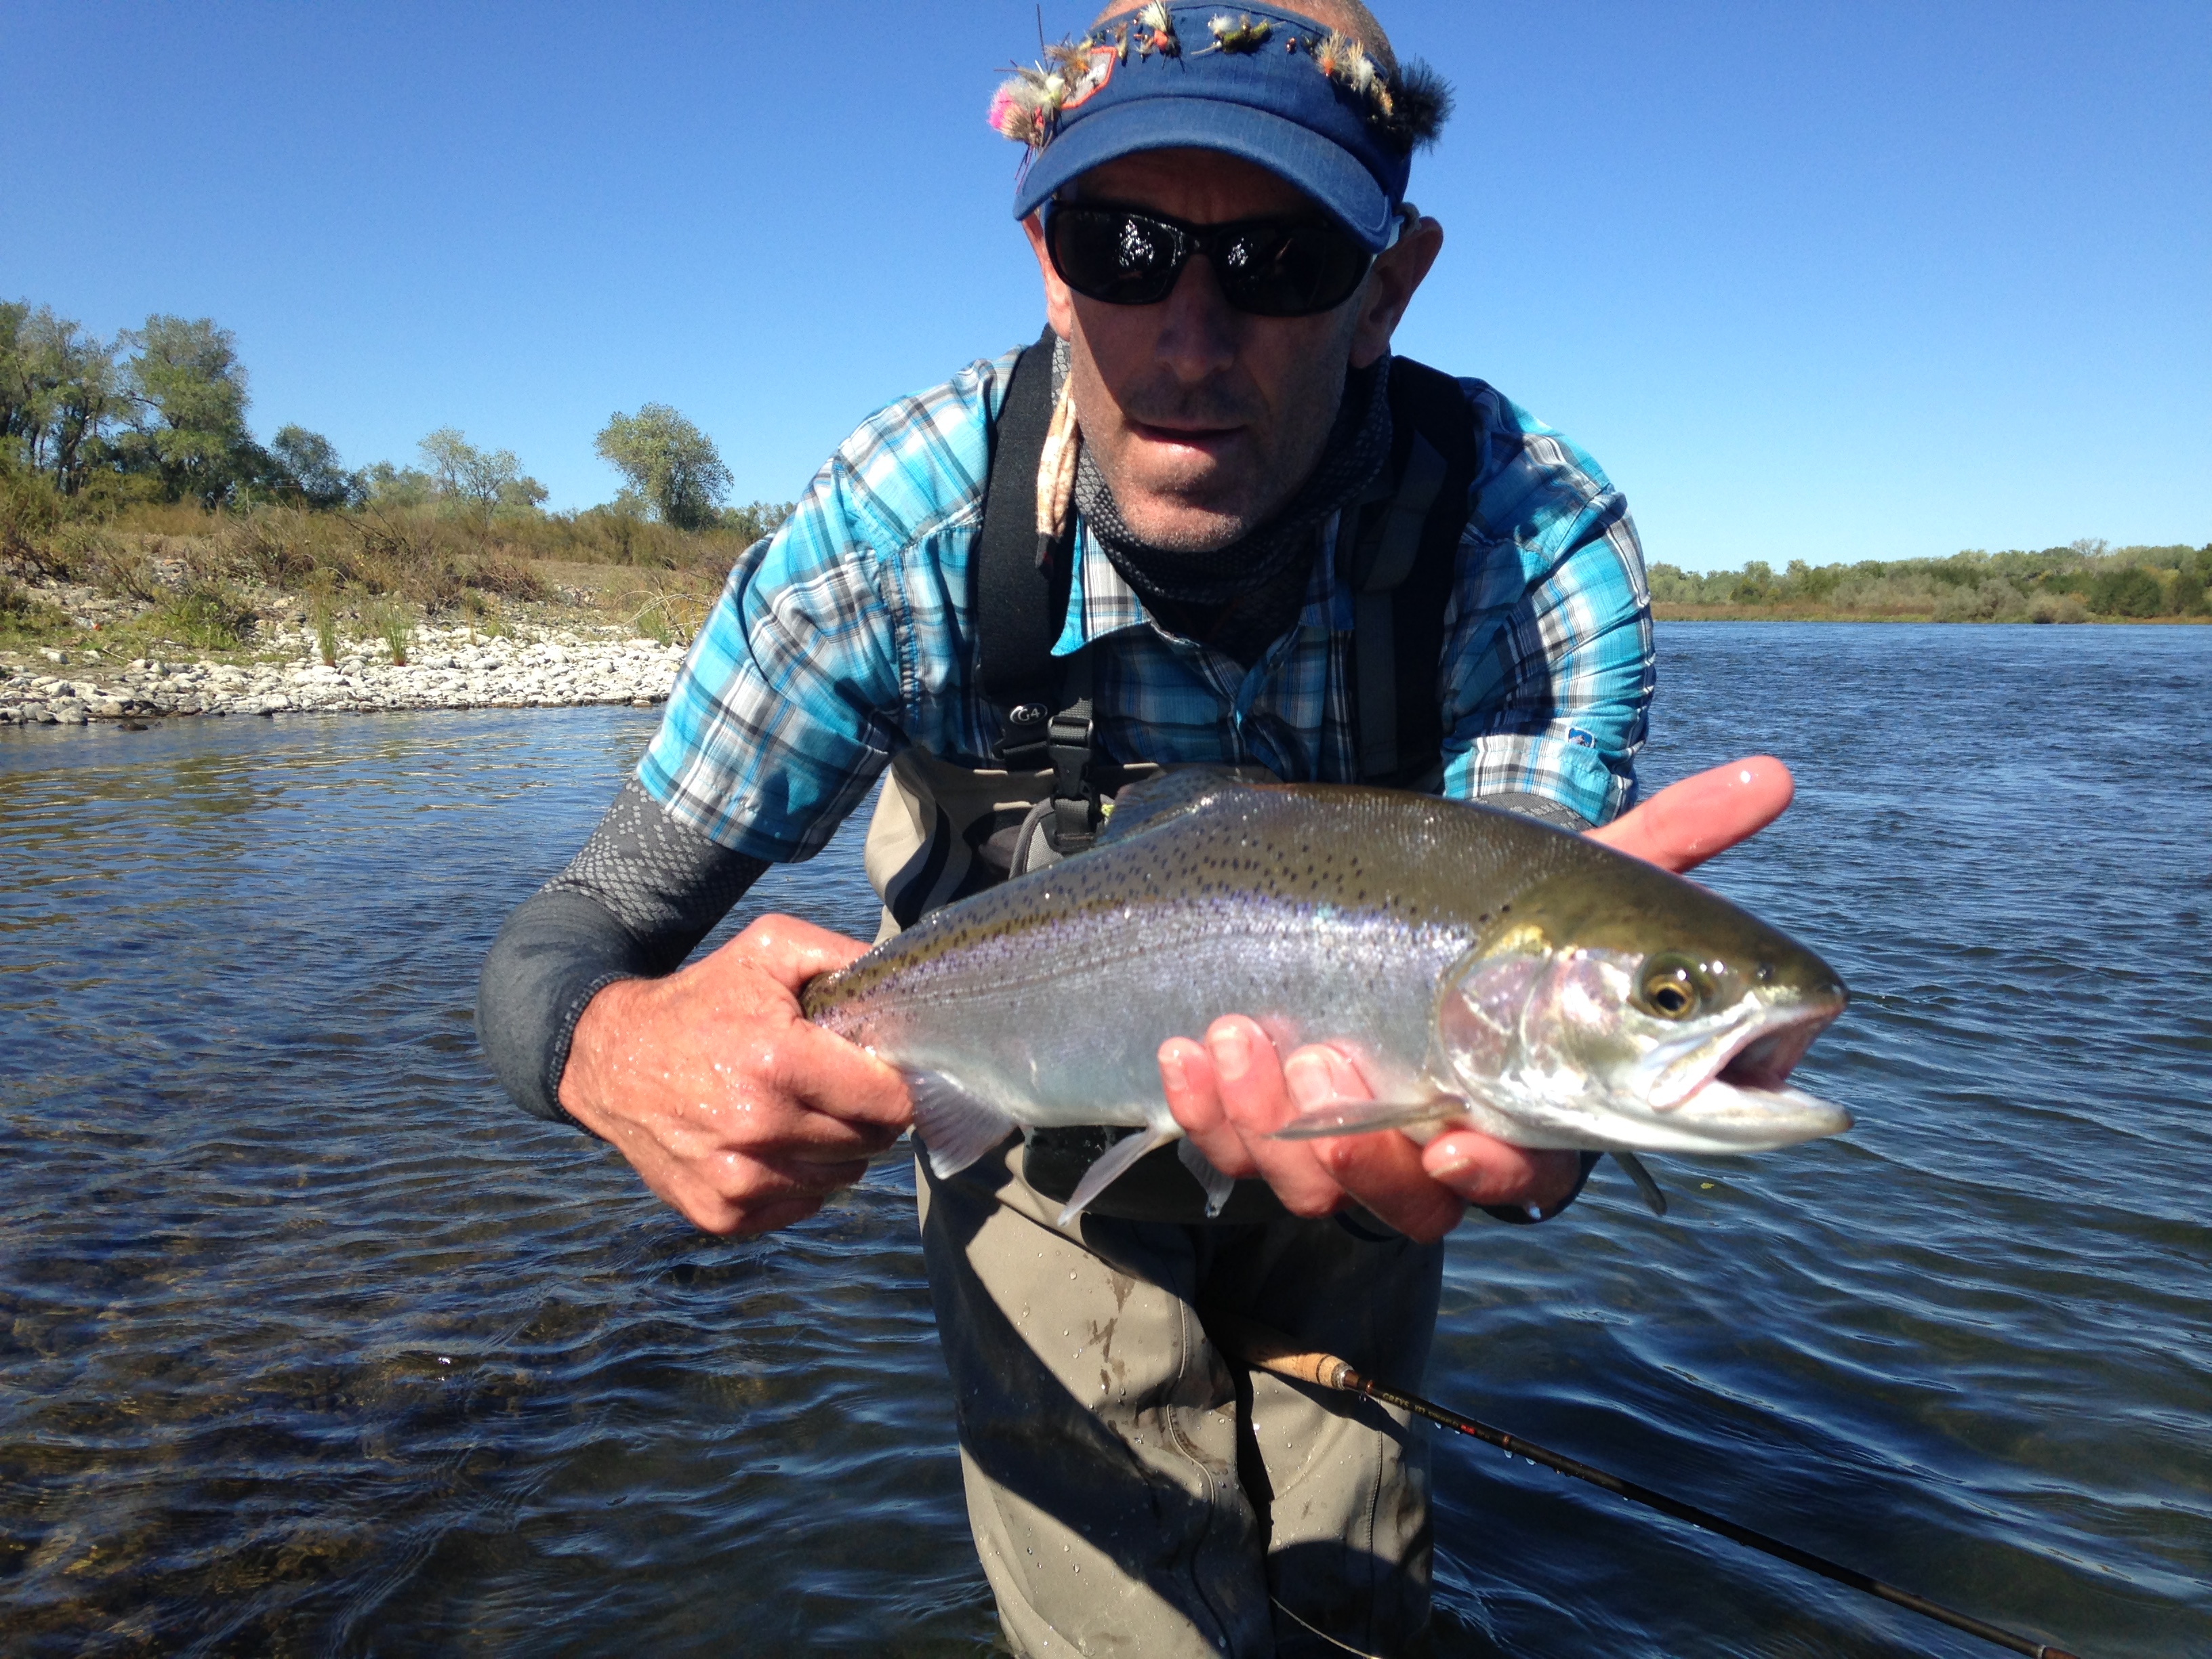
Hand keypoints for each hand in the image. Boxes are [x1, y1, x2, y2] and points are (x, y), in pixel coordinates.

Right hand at [559, 914, 910, 1235]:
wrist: (611, 1059)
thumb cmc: (701, 1002)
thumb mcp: (769, 949)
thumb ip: (842, 955)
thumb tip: (904, 984)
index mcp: (778, 1062)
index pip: (889, 1102)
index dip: (900, 1086)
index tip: (889, 1072)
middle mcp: (758, 1128)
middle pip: (871, 1141)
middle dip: (869, 1114)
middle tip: (843, 1086)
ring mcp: (736, 1180)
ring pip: (842, 1177)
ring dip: (838, 1148)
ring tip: (806, 1110)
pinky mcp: (719, 1213)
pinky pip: (801, 1204)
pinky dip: (801, 1178)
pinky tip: (775, 1142)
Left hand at [1158, 756, 1796, 1237]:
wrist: (1342, 906)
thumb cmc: (1482, 911)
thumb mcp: (1569, 873)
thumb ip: (1668, 840)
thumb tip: (1781, 773)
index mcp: (1527, 1110)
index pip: (1529, 1176)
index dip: (1497, 1177)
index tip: (1457, 1147)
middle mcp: (1441, 1148)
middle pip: (1415, 1205)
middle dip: (1367, 1156)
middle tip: (1324, 1064)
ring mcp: (1346, 1146)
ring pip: (1318, 1186)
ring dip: (1273, 1121)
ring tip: (1236, 1033)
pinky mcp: (1264, 1133)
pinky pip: (1233, 1153)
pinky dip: (1207, 1108)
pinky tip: (1186, 1049)